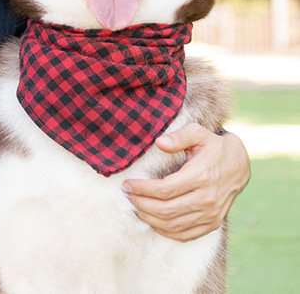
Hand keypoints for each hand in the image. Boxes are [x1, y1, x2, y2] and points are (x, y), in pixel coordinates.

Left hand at [123, 124, 249, 241]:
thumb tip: (160, 142)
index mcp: (201, 176)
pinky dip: (166, 232)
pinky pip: (186, 235)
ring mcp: (211, 214)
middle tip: (128, 196)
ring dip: (150, 219)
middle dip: (141, 204)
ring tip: (136, 208)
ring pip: (174, 225)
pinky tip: (153, 221)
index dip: (142, 189)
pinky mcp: (213, 223)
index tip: (128, 185)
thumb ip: (178, 136)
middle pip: (166, 210)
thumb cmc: (213, 146)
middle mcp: (207, 198)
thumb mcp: (198, 133)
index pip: (164, 189)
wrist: (239, 165)